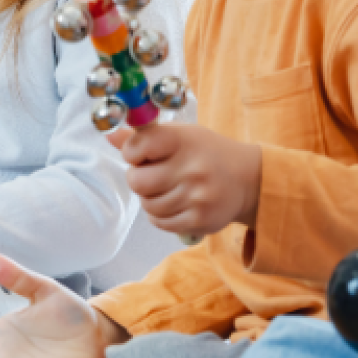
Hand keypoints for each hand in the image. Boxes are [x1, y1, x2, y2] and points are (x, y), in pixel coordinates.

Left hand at [108, 124, 263, 237]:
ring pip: (148, 205)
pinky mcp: (200, 220)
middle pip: (138, 182)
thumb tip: (109, 135)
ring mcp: (197, 197)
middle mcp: (192, 168)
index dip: (131, 152)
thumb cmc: (206, 153)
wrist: (248, 180)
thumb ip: (144, 137)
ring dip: (150, 199)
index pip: (138, 146)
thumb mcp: (180, 135)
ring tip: (167, 189)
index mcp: (183, 140)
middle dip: (138, 179)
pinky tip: (174, 203)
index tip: (139, 155)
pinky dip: (160, 215)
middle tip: (152, 176)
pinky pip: (160, 222)